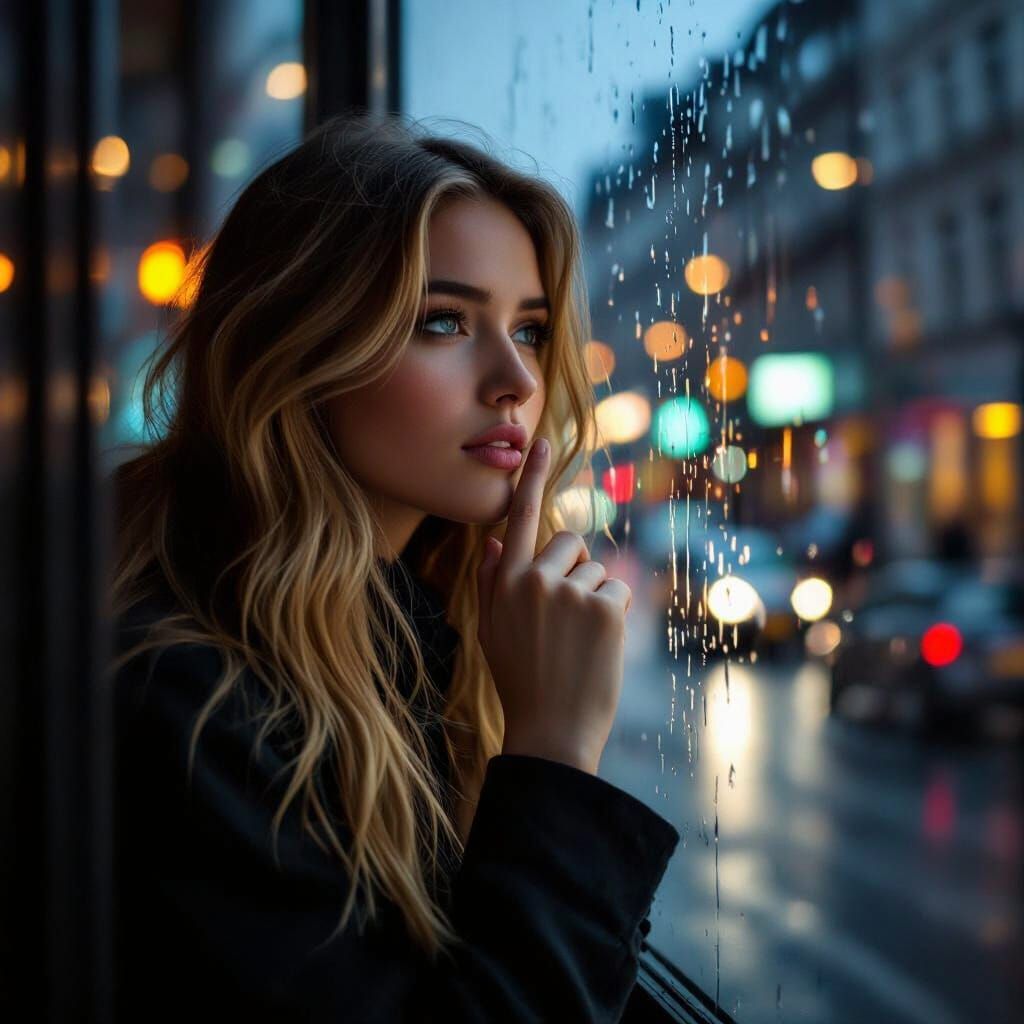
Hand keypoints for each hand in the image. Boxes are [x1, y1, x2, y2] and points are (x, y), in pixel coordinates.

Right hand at [476, 437, 631, 775]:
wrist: (551, 729)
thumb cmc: (520, 679)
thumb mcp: (492, 630)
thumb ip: (492, 582)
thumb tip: (496, 541)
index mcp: (505, 582)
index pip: (519, 518)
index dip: (532, 479)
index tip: (543, 441)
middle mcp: (536, 580)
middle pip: (570, 544)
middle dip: (573, 570)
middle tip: (563, 619)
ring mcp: (572, 593)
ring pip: (597, 572)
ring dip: (593, 598)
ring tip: (578, 642)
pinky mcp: (606, 609)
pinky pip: (617, 592)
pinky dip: (613, 615)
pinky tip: (598, 647)